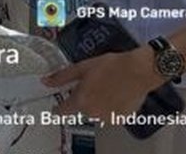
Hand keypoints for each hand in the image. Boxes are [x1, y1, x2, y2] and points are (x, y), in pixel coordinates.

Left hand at [43, 49, 160, 123]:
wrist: (139, 71)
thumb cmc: (112, 66)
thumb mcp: (83, 67)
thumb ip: (62, 77)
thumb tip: (46, 81)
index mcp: (81, 101)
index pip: (61, 112)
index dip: (58, 107)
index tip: (58, 104)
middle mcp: (92, 113)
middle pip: (80, 110)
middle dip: (83, 99)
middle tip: (92, 85)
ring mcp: (107, 118)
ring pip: (95, 112)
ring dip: (97, 104)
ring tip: (106, 87)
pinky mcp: (120, 119)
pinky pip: (109, 115)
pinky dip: (111, 107)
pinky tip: (116, 93)